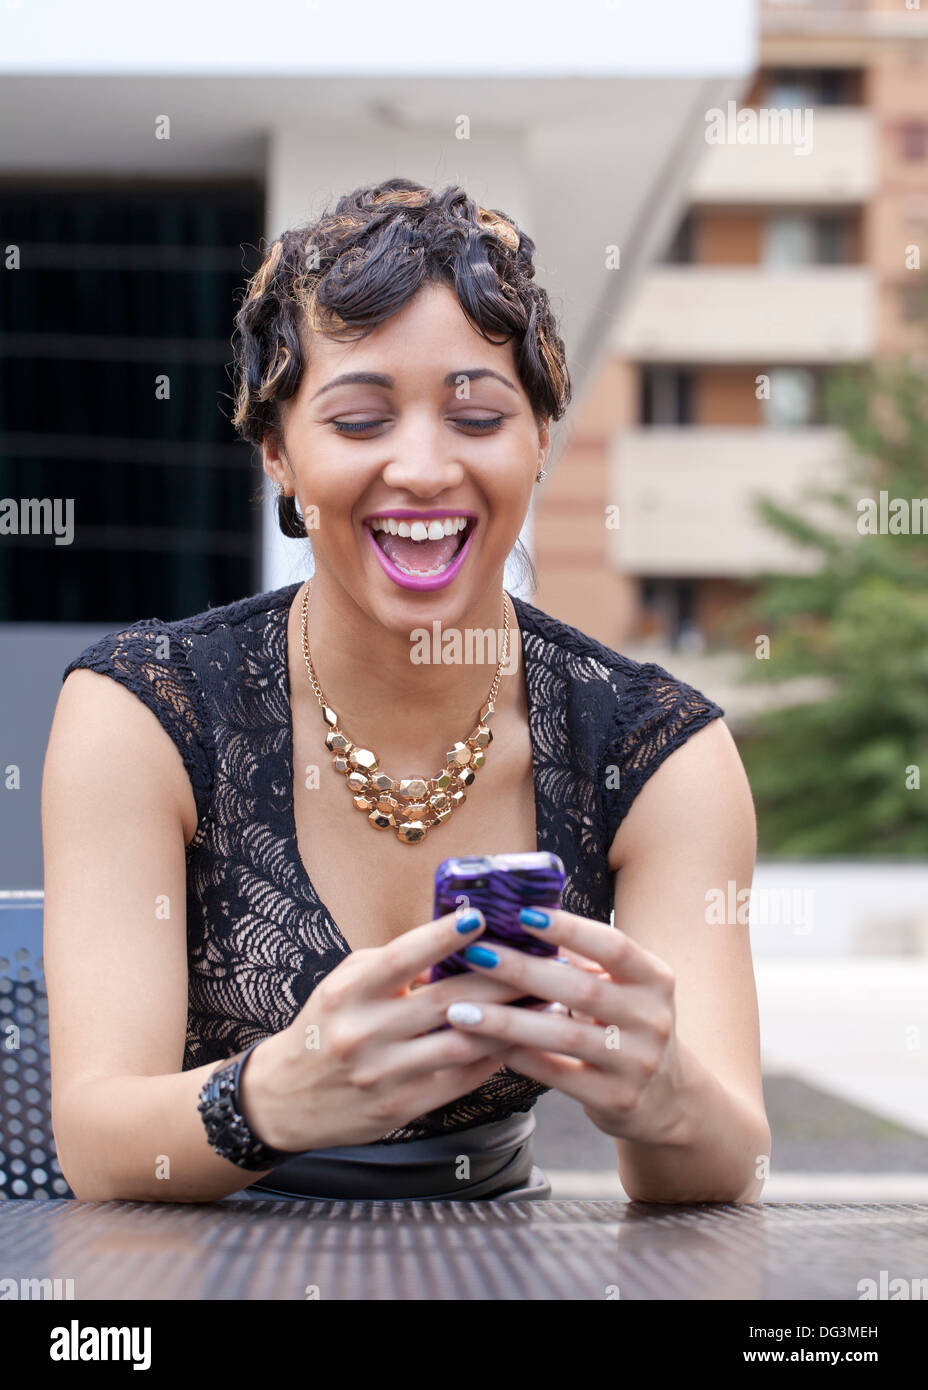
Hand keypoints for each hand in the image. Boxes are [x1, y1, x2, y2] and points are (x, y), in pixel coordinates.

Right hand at [239, 906, 525, 1152]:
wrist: (284, 1098)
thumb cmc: (326, 1026)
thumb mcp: (346, 985)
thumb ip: (394, 966)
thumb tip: (457, 948)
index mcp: (348, 994)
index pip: (402, 958)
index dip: (442, 936)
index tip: (480, 916)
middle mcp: (362, 1033)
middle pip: (445, 1002)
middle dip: (499, 980)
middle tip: (539, 961)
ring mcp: (381, 1075)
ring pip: (460, 1044)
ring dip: (507, 1022)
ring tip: (543, 1003)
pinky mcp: (398, 1108)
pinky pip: (457, 1080)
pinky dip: (491, 1058)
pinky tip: (515, 1040)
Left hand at [442, 907, 686, 1144]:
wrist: (666, 1099)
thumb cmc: (627, 1025)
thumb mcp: (625, 988)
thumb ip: (586, 960)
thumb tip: (520, 918)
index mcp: (655, 979)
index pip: (613, 946)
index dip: (570, 929)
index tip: (522, 914)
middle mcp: (652, 1019)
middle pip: (582, 989)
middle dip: (523, 971)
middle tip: (476, 955)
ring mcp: (637, 1063)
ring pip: (564, 1035)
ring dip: (507, 1020)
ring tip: (461, 1009)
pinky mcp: (616, 1099)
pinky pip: (557, 1075)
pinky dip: (518, 1057)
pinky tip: (483, 1044)